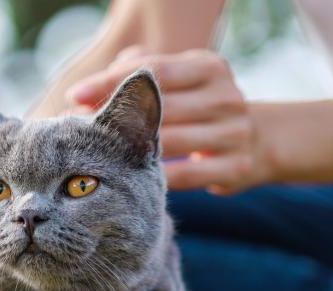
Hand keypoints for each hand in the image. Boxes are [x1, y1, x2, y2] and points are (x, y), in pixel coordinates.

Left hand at [67, 48, 270, 194]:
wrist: (256, 141)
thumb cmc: (199, 107)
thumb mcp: (182, 79)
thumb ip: (143, 69)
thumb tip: (98, 81)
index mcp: (210, 67)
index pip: (154, 70)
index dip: (112, 81)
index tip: (75, 95)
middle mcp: (226, 97)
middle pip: (160, 107)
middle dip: (115, 119)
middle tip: (77, 130)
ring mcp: (235, 133)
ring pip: (171, 142)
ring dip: (129, 151)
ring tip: (95, 156)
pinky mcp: (236, 167)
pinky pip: (186, 175)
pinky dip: (156, 178)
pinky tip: (129, 180)